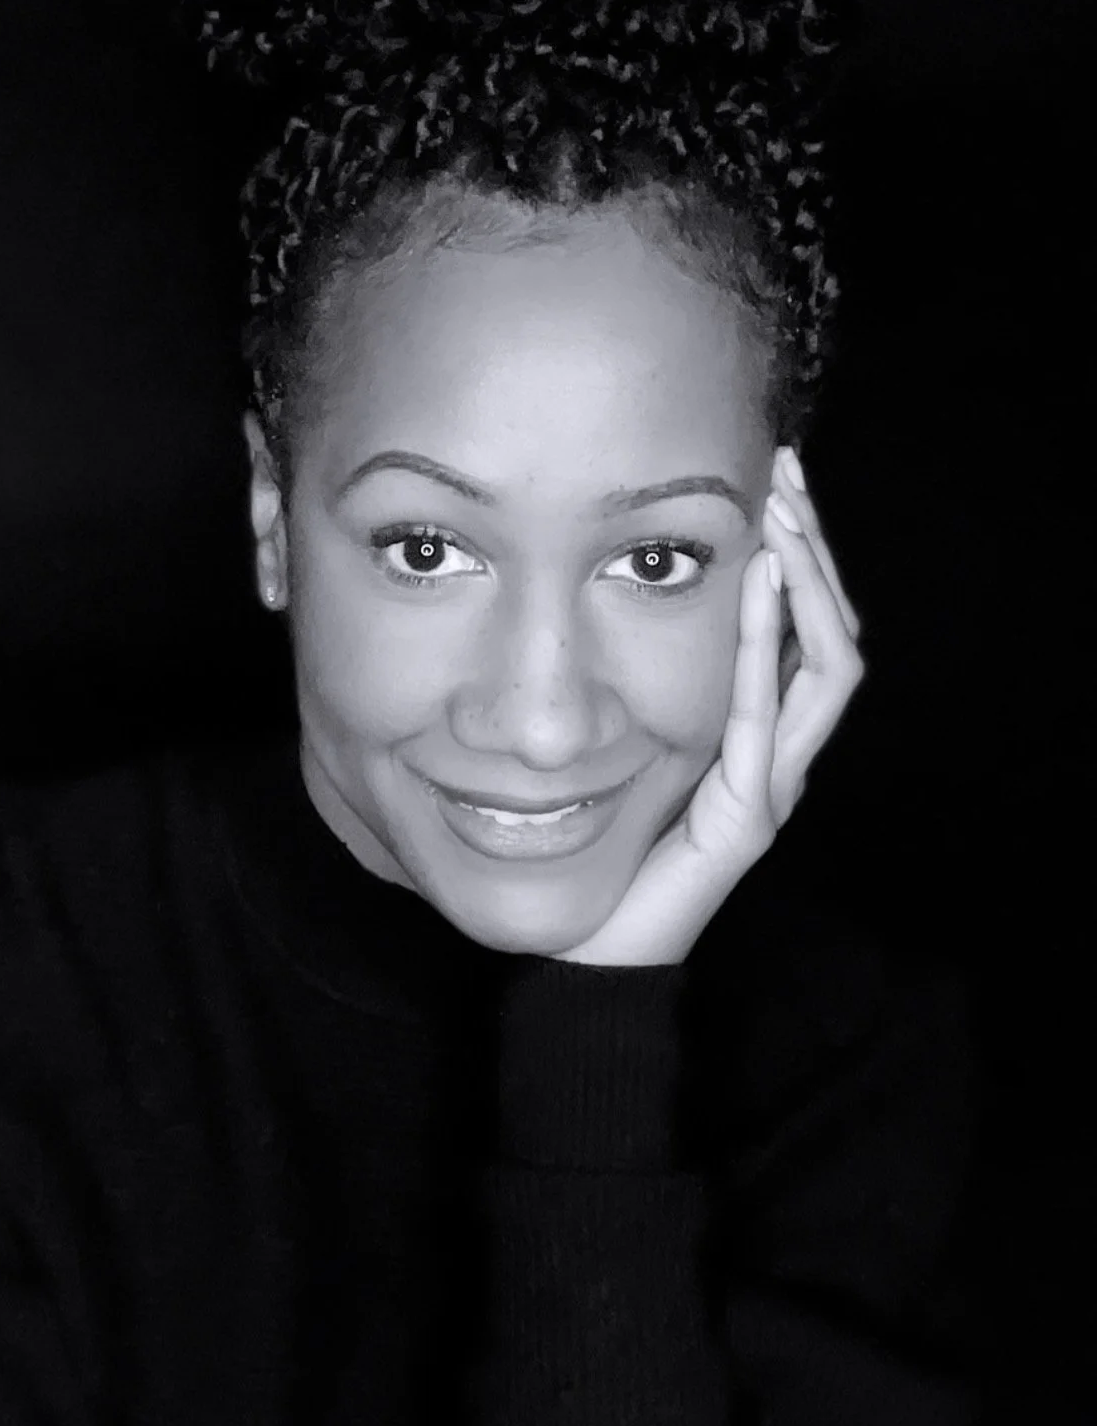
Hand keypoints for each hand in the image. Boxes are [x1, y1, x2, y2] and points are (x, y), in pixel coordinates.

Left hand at [553, 446, 864, 967]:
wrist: (590, 951)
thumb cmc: (606, 848)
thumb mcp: (631, 742)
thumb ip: (651, 684)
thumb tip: (619, 589)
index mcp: (761, 736)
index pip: (810, 630)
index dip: (806, 556)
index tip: (778, 481)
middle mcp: (781, 757)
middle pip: (835, 635)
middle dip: (817, 549)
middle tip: (788, 473)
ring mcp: (772, 788)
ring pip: (827, 667)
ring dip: (810, 584)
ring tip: (785, 516)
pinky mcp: (745, 820)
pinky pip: (767, 720)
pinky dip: (766, 647)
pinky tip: (759, 587)